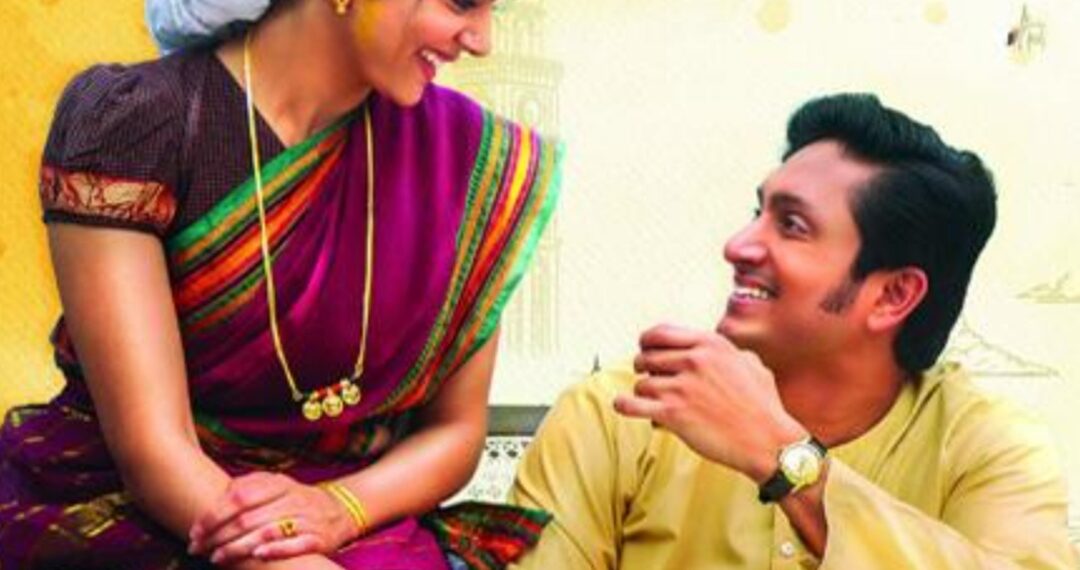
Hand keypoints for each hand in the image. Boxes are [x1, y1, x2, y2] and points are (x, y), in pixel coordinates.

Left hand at [188, 472, 354, 564]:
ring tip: (216, 558)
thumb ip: (247, 487)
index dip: (214, 515)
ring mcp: (308, 518)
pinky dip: (276, 550)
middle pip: (249, 517)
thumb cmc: (296, 501)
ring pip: (268, 532)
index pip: (240, 496)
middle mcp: (293, 498)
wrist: (341, 510)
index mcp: (279, 483)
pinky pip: (296, 544)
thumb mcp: (275, 486)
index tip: (195, 531)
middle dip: (218, 536)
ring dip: (238, 547)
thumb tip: (214, 500)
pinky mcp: (319, 538)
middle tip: (198, 549)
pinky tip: (257, 556)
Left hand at [613, 324, 806, 481]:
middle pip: (646, 358)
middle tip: (651, 379)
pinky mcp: (672, 413)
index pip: (660, 333)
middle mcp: (694, 360)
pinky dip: (624, 405)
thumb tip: (712, 350)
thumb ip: (728, 352)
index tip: (645, 350)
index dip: (647, 342)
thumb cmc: (764, 406)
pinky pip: (633, 405)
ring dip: (643, 394)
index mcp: (710, 344)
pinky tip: (623, 406)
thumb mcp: (751, 364)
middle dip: (644, 369)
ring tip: (652, 402)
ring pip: (641, 384)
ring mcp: (682, 386)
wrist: (768, 441)